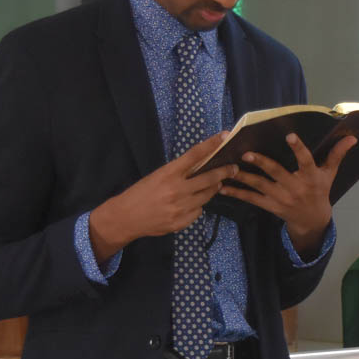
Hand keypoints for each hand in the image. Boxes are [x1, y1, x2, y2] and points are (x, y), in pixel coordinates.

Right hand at [87, 132, 235, 260]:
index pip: (194, 155)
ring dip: (213, 189)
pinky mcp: (180, 222)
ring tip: (215, 184)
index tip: (225, 136)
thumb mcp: (157, 176)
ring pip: (206, 196)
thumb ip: (178, 172)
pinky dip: (197, 206)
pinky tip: (192, 203)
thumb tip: (201, 166)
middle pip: (209, 179)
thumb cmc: (141, 192)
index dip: (211, 144)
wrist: (125, 217)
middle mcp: (176, 190)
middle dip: (224, 172)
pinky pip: (198, 212)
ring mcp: (179, 208)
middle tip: (233, 168)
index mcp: (168, 173)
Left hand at [221, 134, 357, 255]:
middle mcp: (295, 187)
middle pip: (277, 173)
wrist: (312, 220)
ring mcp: (281, 198)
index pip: (305, 161)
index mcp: (310, 177)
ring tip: (229, 169)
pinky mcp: (270, 206)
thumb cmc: (320, 191)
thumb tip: (352, 137)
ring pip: (260, 186)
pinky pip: (251, 199)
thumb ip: (337, 154)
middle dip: (262, 163)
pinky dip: (237, 193)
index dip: (298, 149)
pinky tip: (222, 186)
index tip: (291, 136)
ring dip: (243, 177)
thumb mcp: (329, 173)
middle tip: (247, 153)